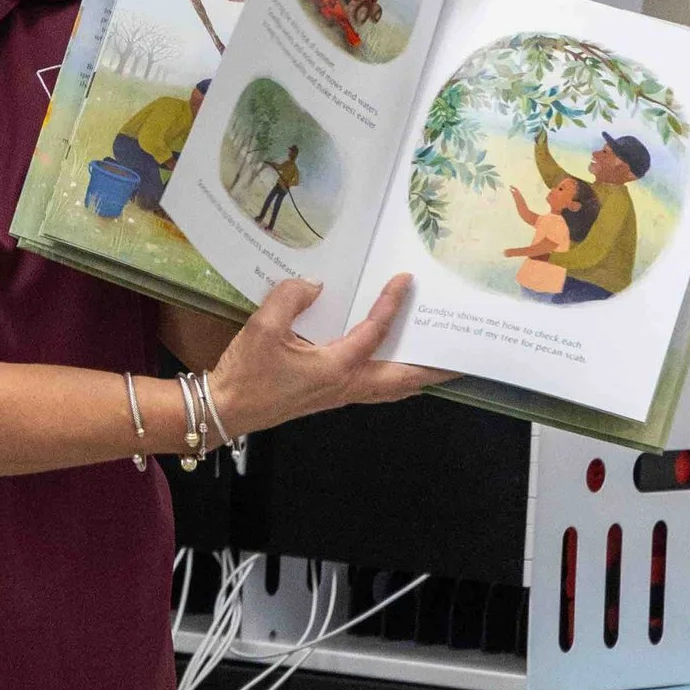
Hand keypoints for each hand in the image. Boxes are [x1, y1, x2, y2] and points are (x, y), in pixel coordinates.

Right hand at [206, 274, 444, 437]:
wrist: (227, 408)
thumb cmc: (246, 372)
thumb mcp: (264, 327)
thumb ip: (291, 298)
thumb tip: (314, 284)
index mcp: (337, 367)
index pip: (375, 332)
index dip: (392, 304)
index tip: (406, 281)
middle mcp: (347, 386)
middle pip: (405, 379)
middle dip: (435, 368)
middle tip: (462, 355)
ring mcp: (340, 395)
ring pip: (392, 390)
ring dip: (418, 376)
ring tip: (438, 362)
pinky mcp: (329, 397)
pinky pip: (375, 389)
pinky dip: (395, 379)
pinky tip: (394, 366)